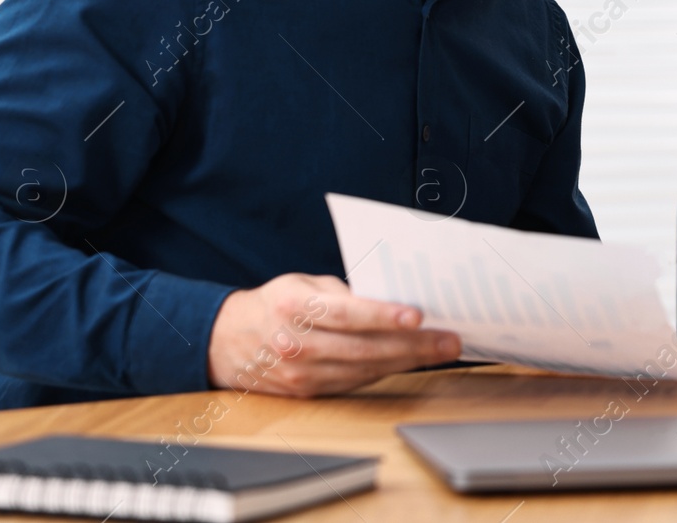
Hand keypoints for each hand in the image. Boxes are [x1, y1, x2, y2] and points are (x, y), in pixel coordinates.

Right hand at [207, 273, 460, 395]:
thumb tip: (391, 298)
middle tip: (450, 340)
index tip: (416, 316)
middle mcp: (295, 344)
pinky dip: (386, 371)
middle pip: (363, 348)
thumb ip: (344, 292)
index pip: (346, 314)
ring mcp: (301, 373)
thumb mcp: (303, 284)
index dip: (383, 316)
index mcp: (293, 308)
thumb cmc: (275, 303)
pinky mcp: (308, 392)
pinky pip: (355, 382)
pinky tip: (410, 362)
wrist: (227, 342)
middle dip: (413, 345)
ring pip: (364, 370)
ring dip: (408, 362)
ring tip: (442, 350)